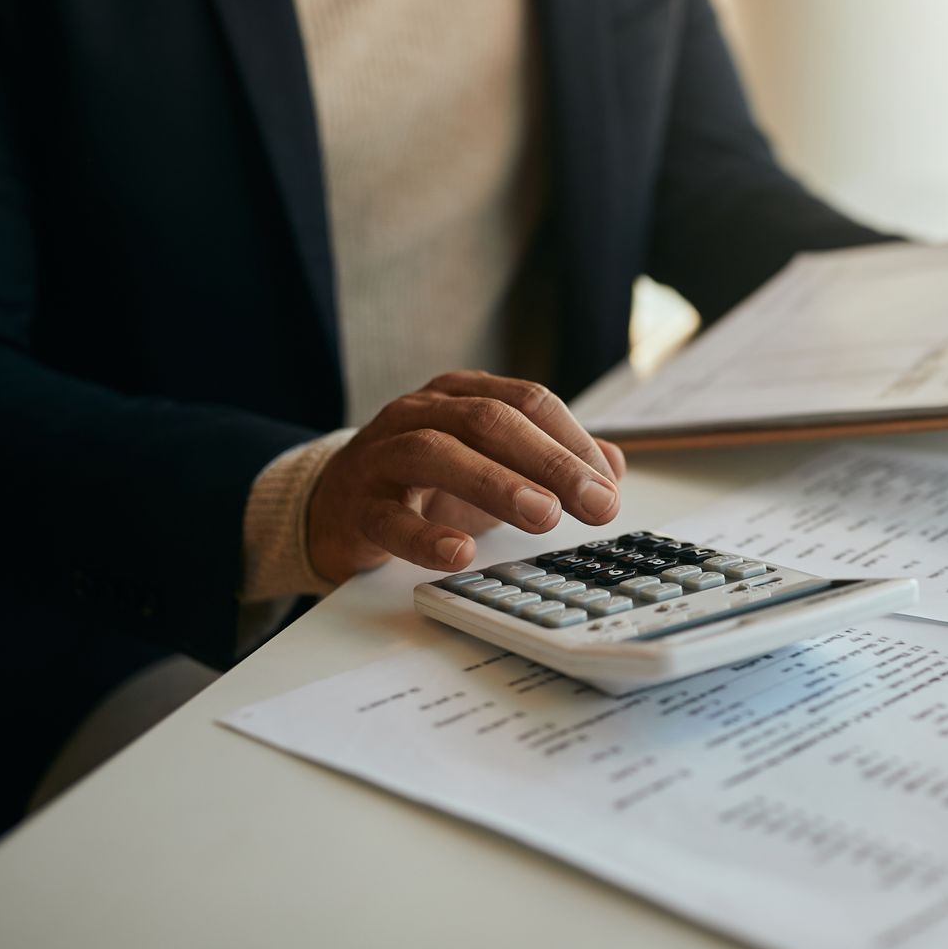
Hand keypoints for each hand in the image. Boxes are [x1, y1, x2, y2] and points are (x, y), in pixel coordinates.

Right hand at [306, 372, 627, 581]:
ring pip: (436, 453)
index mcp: (461, 394)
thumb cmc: (424, 482)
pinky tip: (460, 554)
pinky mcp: (356, 506)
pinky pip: (388, 518)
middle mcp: (421, 413)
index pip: (527, 402)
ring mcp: (383, 455)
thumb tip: (614, 468)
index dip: (572, 441)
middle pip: (490, 421)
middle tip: (595, 503)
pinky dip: (425, 536)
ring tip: (543, 515)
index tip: (609, 485)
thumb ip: (552, 461)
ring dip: (497, 483)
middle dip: (549, 461)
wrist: (334, 506)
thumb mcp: (493, 463)